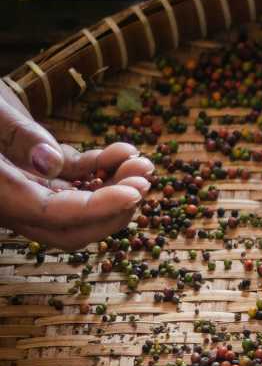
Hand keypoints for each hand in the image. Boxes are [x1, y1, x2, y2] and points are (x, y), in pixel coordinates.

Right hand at [0, 83, 151, 249]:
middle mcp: (11, 200)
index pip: (53, 214)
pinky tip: (125, 150)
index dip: (98, 208)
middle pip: (70, 229)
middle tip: (144, 183)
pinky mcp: (35, 172)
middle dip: (114, 211)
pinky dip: (102, 170)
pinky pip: (73, 180)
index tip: (135, 192)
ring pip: (77, 208)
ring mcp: (25, 188)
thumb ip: (18, 136)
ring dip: (114, 190)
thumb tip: (51, 165)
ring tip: (144, 163)